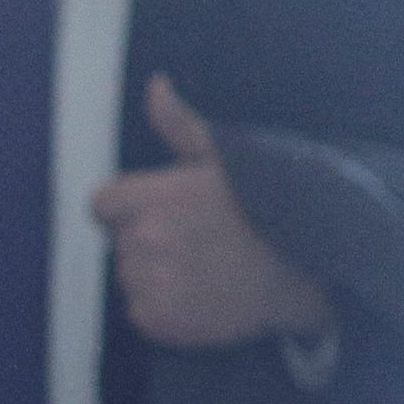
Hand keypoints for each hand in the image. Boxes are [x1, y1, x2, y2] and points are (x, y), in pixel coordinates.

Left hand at [90, 76, 335, 351]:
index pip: (102, 204)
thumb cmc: (260, 209)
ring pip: (129, 276)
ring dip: (153, 274)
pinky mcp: (157, 320)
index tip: (158, 212)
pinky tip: (199, 295)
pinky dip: (162, 309)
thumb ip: (178, 124)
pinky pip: (140, 311)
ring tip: (201, 268)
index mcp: (156, 197)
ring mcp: (151, 282)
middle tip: (195, 241)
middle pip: (120, 241)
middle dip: (146, 239)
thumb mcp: (221, 159)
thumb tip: (155, 84)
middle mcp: (147, 240)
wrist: (300, 272)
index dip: (125, 208)